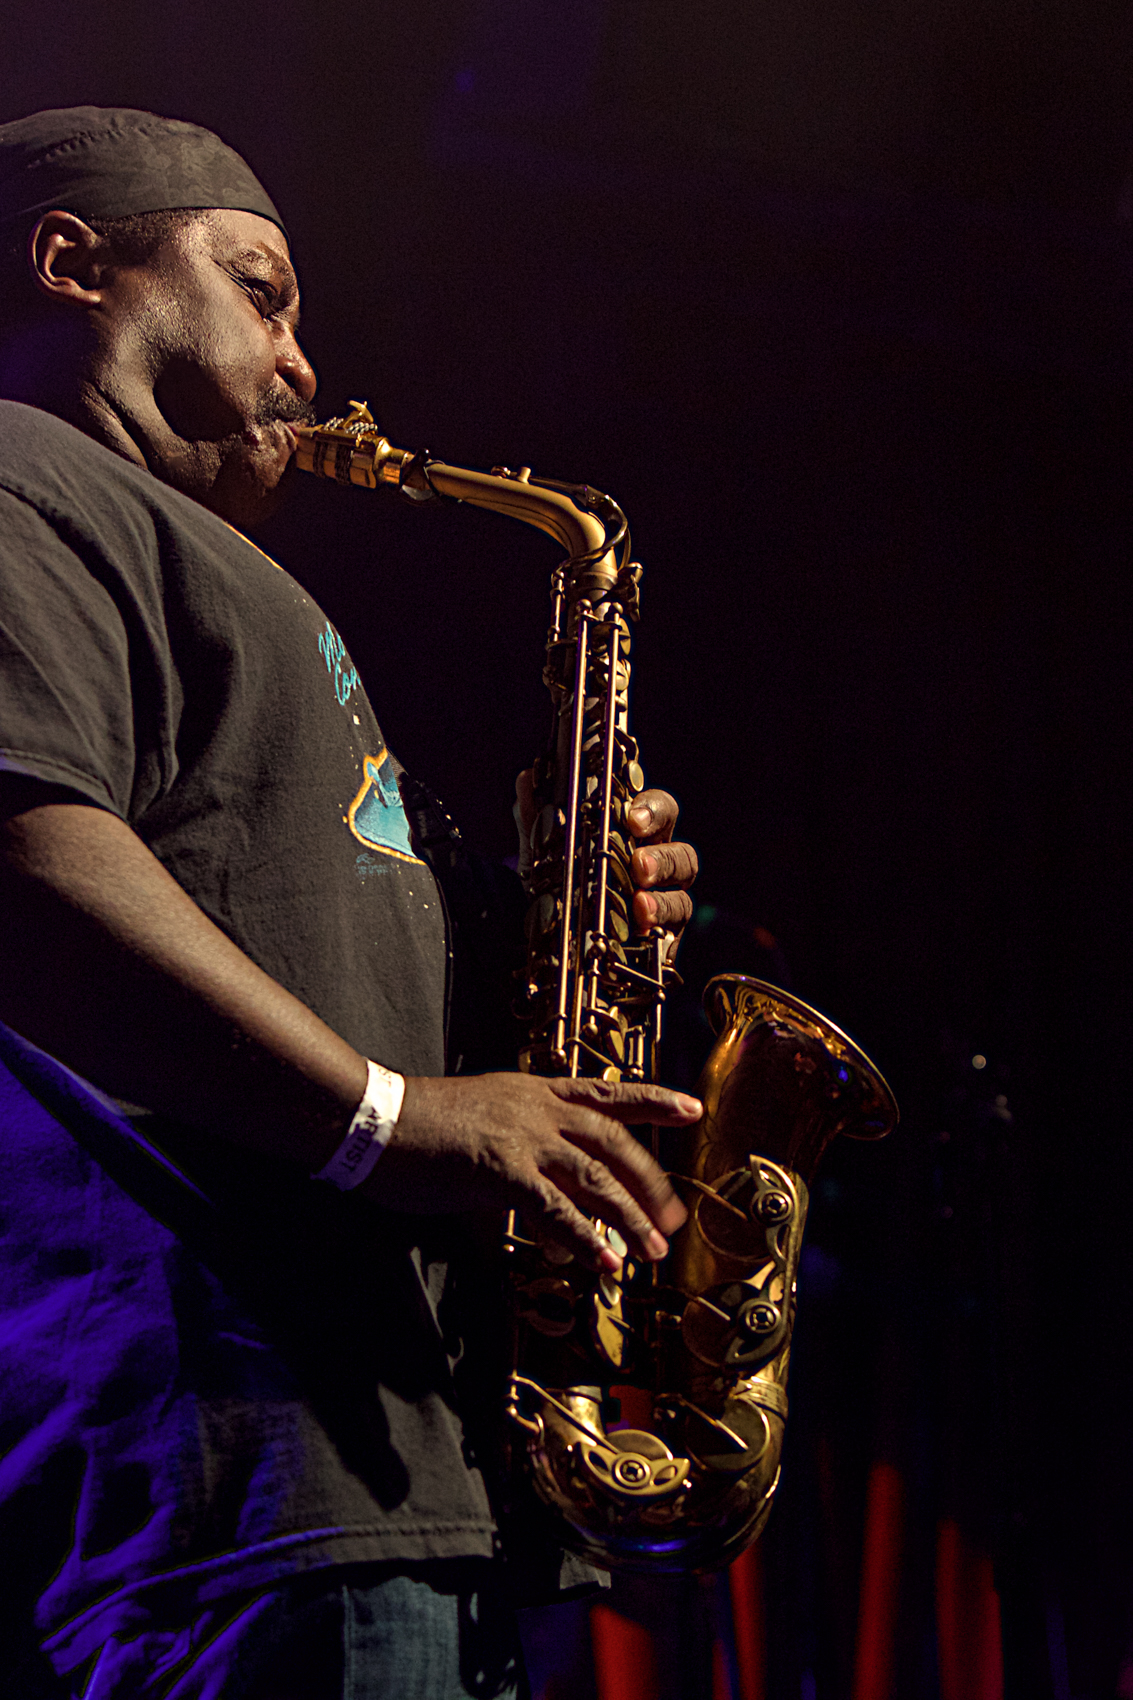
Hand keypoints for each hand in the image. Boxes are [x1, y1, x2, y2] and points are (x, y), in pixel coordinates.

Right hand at [366, 1072, 698, 1271]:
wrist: (373, 1119)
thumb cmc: (417, 1128)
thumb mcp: (482, 1128)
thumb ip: (520, 1161)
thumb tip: (548, 1214)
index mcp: (534, 1092)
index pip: (606, 1093)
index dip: (653, 1101)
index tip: (692, 1107)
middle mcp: (537, 1108)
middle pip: (614, 1140)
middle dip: (649, 1182)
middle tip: (672, 1219)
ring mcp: (522, 1137)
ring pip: (595, 1178)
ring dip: (628, 1218)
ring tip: (650, 1252)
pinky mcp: (501, 1170)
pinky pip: (555, 1210)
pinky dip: (583, 1239)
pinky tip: (602, 1262)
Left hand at [514, 773, 698, 942]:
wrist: (552, 936)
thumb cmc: (561, 883)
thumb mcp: (544, 852)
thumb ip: (537, 817)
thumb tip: (526, 780)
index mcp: (637, 836)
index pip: (659, 811)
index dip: (652, 810)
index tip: (632, 818)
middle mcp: (658, 865)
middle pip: (681, 852)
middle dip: (663, 857)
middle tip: (640, 865)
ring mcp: (664, 900)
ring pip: (683, 896)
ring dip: (664, 899)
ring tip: (640, 903)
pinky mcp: (663, 934)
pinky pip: (674, 930)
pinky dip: (663, 929)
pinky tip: (646, 930)